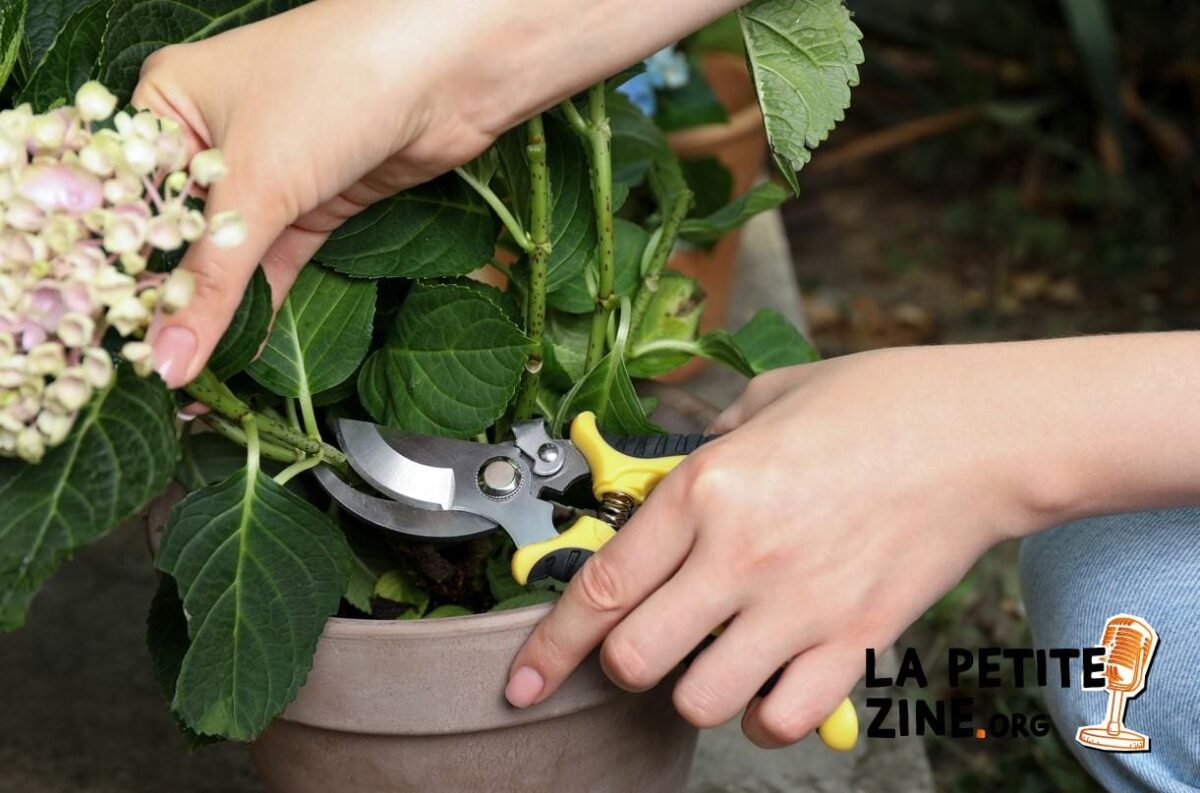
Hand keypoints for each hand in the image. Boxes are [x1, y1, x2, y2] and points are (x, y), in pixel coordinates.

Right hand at [134, 0, 742, 388]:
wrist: (449, 71)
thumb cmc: (338, 82)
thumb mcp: (257, 182)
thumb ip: (213, 278)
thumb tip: (172, 357)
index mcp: (170, 104)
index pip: (126, 201)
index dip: (119, 269)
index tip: (111, 335)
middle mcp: (214, 138)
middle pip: (178, 233)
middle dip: (170, 297)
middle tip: (150, 365)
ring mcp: (270, 173)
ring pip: (230, 255)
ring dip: (218, 309)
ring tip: (187, 372)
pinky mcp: (317, 204)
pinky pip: (275, 265)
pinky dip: (262, 305)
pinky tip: (240, 350)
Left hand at [506, 345, 1049, 746]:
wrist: (980, 433)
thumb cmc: (878, 402)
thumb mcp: (768, 398)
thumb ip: (706, 444)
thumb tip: (668, 480)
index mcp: (708, 487)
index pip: (601, 586)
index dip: (549, 645)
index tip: (522, 678)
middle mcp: (742, 555)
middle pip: (634, 658)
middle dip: (622, 661)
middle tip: (643, 641)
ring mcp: (799, 606)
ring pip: (699, 700)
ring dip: (692, 688)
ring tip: (714, 656)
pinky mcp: (854, 641)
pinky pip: (781, 718)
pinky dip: (763, 715)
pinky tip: (768, 683)